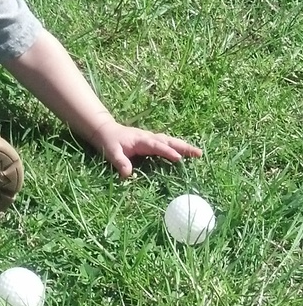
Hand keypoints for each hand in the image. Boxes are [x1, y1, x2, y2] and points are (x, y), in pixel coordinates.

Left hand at [84, 118, 202, 179]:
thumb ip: (120, 162)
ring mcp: (151, 139)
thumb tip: (127, 174)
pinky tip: (187, 154)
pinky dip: (178, 147)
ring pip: (170, 141)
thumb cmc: (109, 141)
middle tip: (198, 153)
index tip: (178, 158)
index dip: (167, 151)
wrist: (106, 130)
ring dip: (184, 146)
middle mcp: (149, 138)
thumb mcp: (111, 152)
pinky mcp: (152, 143)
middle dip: (183, 147)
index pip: (156, 146)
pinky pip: (167, 144)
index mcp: (141, 140)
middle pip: (169, 141)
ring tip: (198, 153)